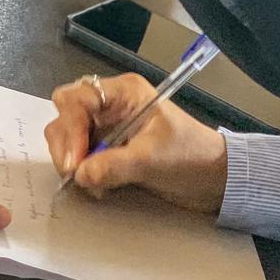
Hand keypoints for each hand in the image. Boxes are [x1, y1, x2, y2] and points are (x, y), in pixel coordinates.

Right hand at [45, 73, 228, 215]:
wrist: (214, 178)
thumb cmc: (192, 157)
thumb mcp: (153, 160)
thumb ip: (114, 166)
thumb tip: (80, 175)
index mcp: (124, 93)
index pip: (77, 99)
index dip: (70, 129)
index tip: (76, 161)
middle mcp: (111, 106)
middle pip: (65, 116)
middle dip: (66, 146)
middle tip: (76, 174)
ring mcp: (107, 128)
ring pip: (68, 138)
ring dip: (72, 162)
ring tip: (93, 183)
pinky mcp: (108, 149)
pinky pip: (80, 157)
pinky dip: (82, 173)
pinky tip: (99, 186)